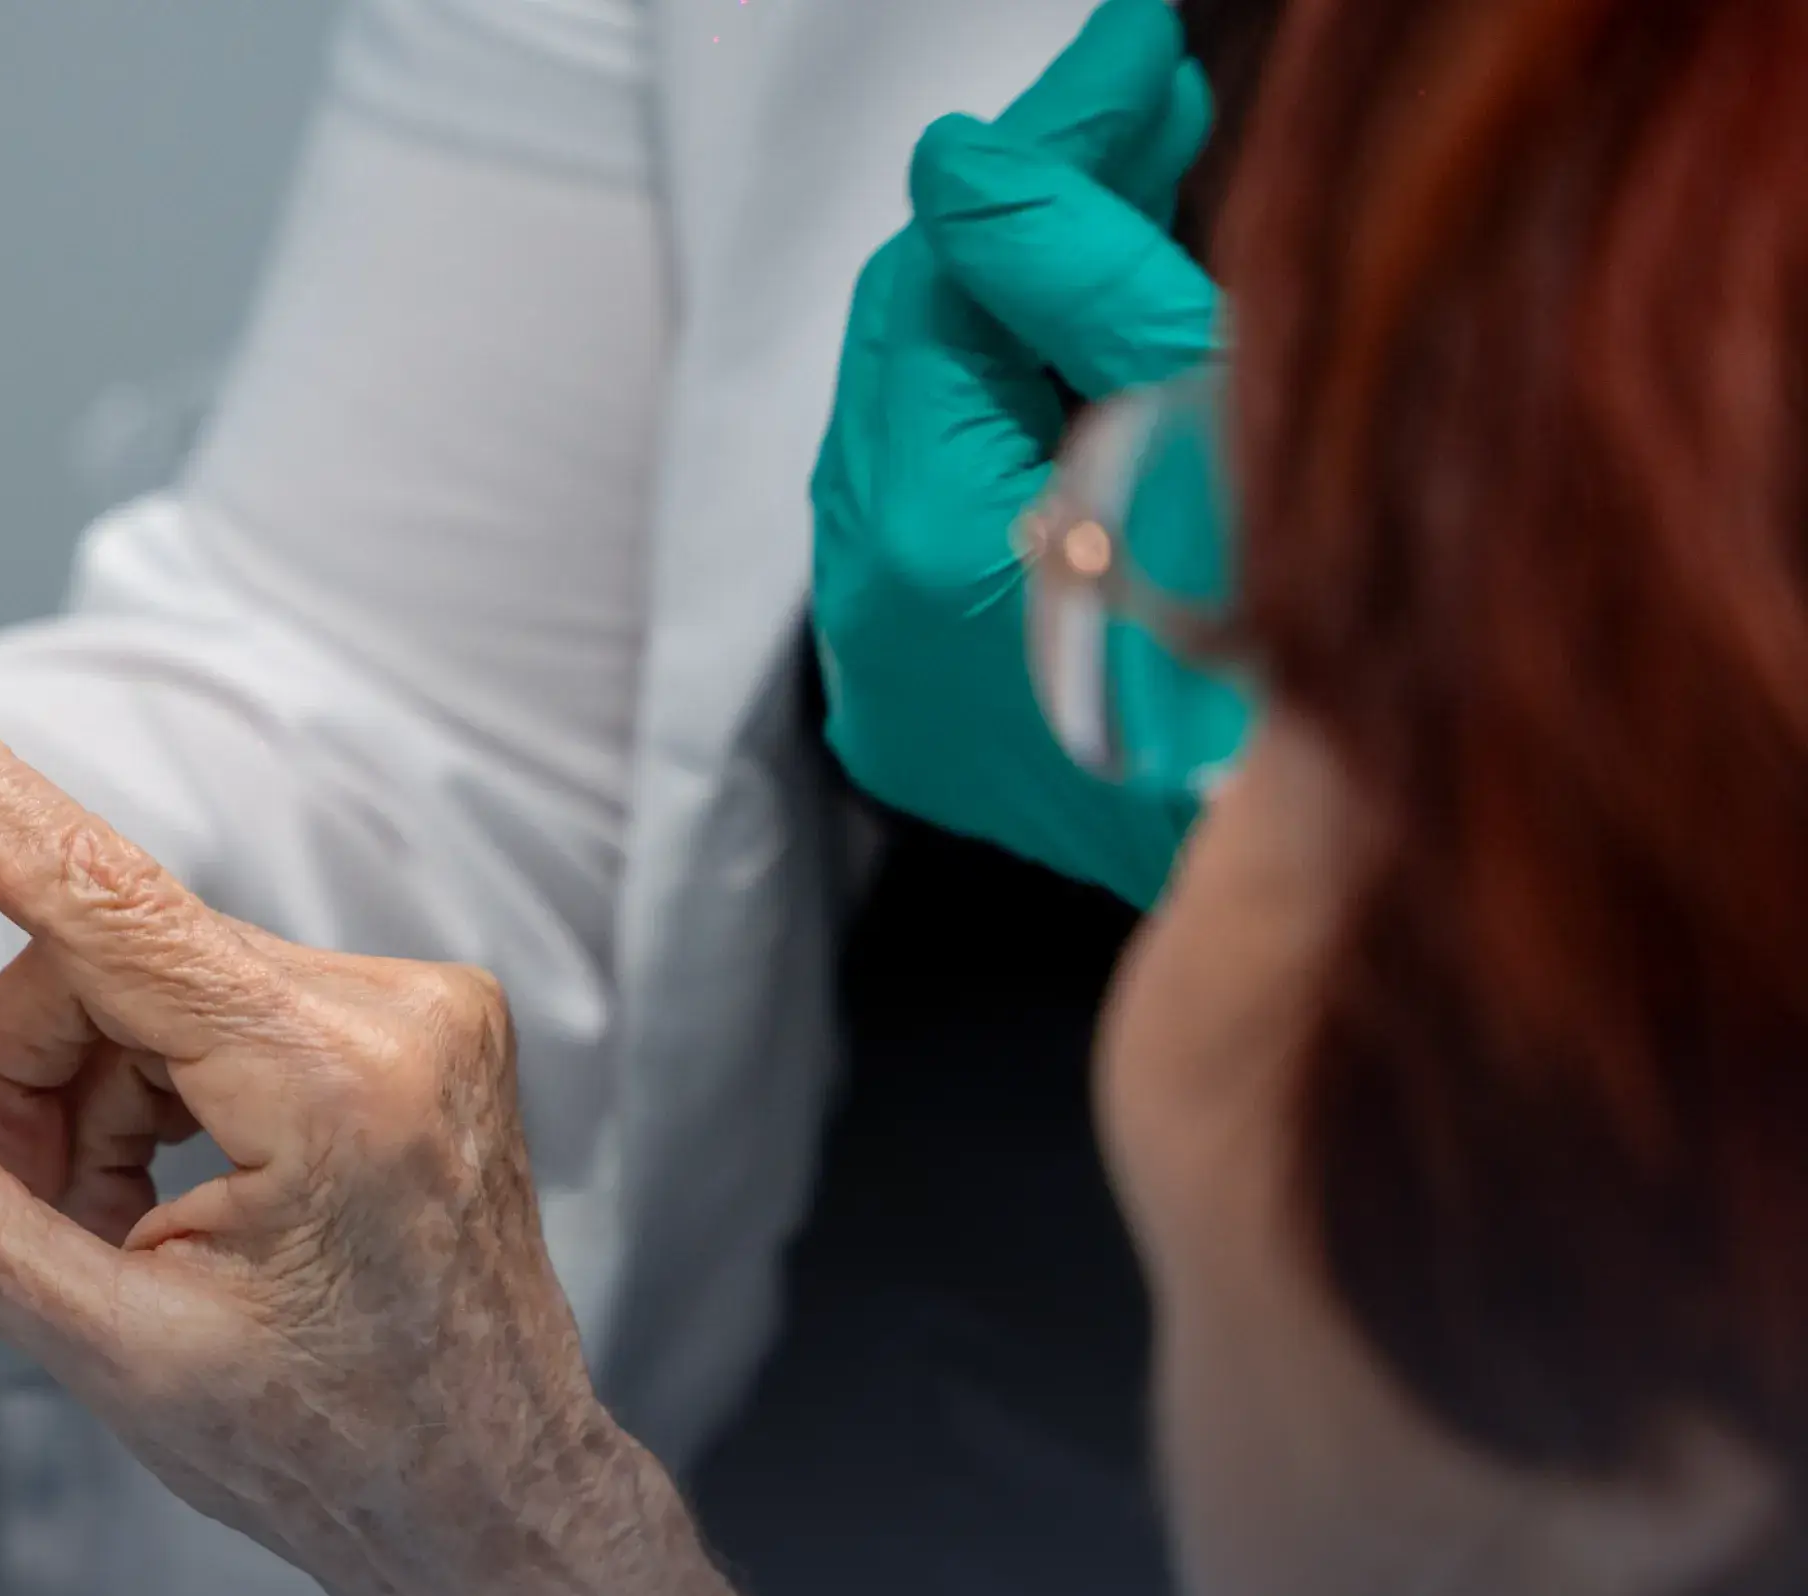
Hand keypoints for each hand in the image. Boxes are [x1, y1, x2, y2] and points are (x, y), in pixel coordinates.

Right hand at [0, 672, 910, 1595]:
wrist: (495, 1511)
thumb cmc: (344, 1456)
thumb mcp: (123, 1358)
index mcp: (329, 1085)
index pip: (103, 898)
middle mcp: (389, 1012)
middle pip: (101, 965)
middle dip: (31, 1090)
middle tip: (40, 1230)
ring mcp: (410, 1010)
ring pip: (145, 986)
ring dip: (91, 1106)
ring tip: (120, 1245)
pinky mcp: (406, 1025)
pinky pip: (211, 1008)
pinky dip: (155, 1099)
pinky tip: (176, 1210)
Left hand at [811, 0, 1227, 904]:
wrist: (1328, 900)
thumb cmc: (1295, 692)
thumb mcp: (1213, 428)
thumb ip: (1078, 282)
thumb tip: (978, 166)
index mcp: (929, 557)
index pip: (935, 296)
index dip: (1034, 169)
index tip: (1122, 79)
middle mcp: (879, 628)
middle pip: (920, 358)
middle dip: (1028, 226)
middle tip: (1140, 115)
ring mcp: (897, 679)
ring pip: (933, 431)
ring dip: (1027, 311)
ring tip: (1140, 194)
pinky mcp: (939, 711)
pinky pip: (954, 516)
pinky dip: (1022, 419)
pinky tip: (1107, 347)